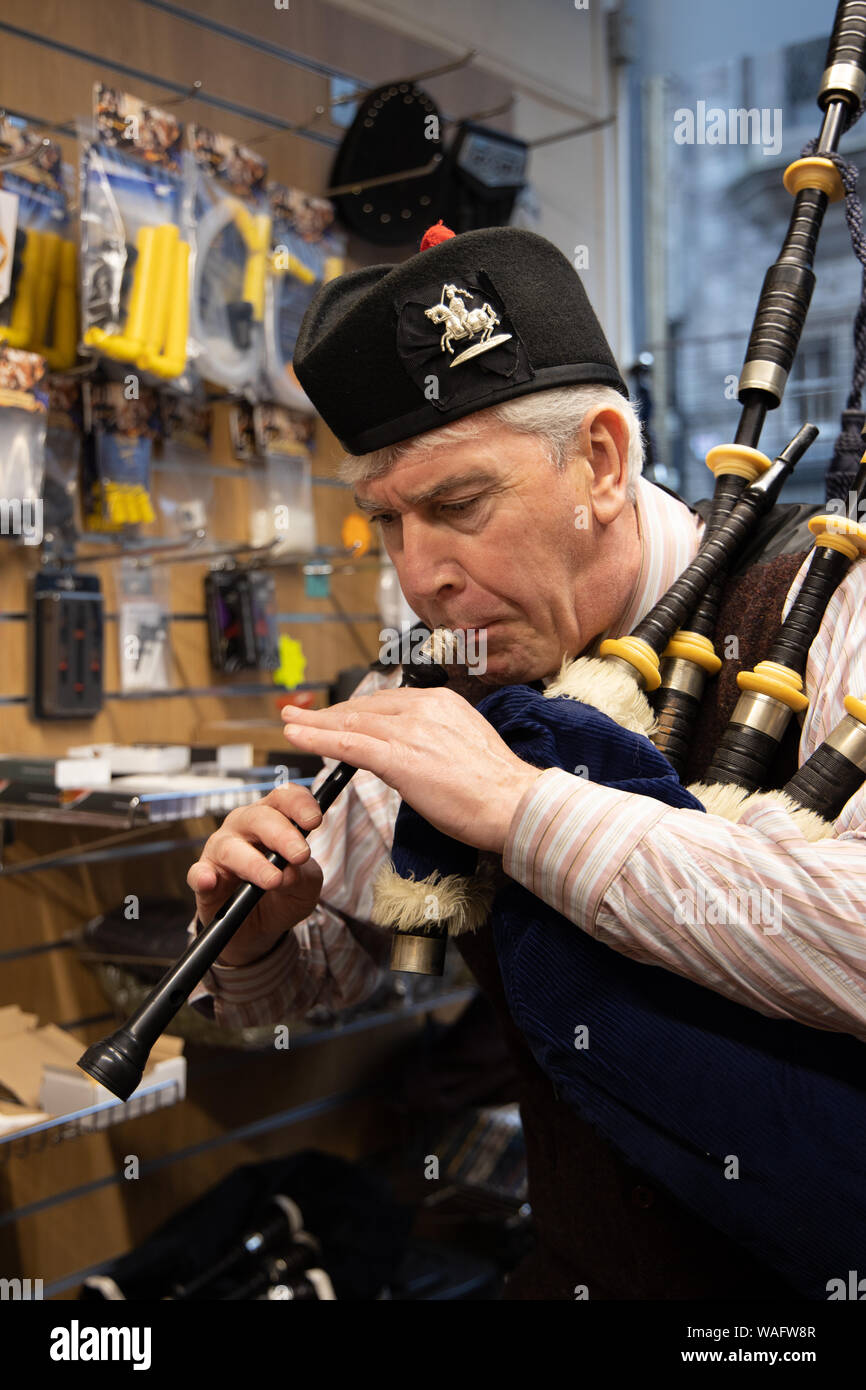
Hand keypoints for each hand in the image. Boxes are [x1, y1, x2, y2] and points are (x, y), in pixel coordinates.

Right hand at [187, 785, 323, 965]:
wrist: (261, 928)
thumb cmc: (284, 893)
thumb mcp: (306, 886)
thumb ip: (303, 876)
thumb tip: (288, 872)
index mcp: (273, 819)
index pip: (284, 798)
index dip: (299, 804)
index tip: (314, 821)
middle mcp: (244, 827)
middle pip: (259, 817)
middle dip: (281, 834)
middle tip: (300, 855)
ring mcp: (221, 851)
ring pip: (230, 847)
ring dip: (253, 863)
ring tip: (273, 880)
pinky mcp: (204, 879)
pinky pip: (198, 874)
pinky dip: (203, 876)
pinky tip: (210, 881)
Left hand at [282, 686, 543, 854]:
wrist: (514, 803)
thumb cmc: (497, 788)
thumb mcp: (464, 748)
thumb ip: (436, 742)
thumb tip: (414, 753)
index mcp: (442, 703)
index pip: (387, 703)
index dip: (356, 711)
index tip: (337, 716)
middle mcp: (424, 708)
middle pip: (364, 708)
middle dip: (330, 714)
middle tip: (302, 715)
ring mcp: (411, 731)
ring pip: (351, 723)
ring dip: (315, 723)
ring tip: (290, 724)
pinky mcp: (400, 758)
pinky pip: (349, 744)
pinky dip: (318, 738)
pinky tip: (298, 736)